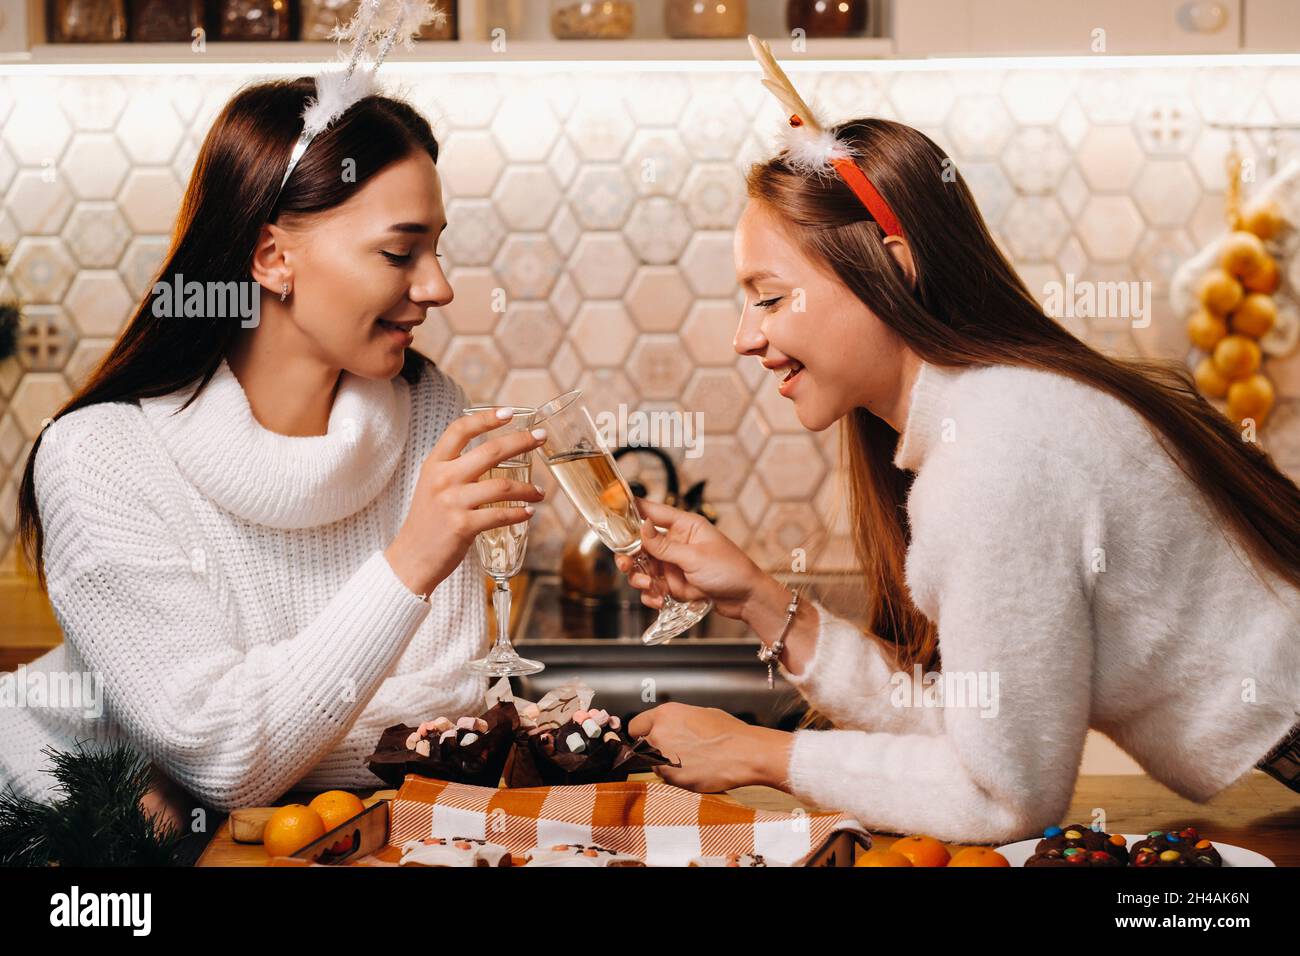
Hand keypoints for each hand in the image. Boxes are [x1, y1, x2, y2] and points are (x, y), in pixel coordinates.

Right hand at [385, 408, 545, 595]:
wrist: (411, 559)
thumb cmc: (428, 522)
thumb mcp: (433, 486)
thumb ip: (456, 468)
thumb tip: (493, 453)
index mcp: (435, 464)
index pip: (460, 430)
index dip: (486, 418)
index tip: (509, 412)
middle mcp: (443, 479)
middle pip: (490, 451)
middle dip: (521, 442)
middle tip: (541, 439)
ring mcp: (452, 502)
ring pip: (502, 486)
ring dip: (527, 489)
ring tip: (540, 492)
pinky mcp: (462, 526)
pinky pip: (500, 515)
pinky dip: (519, 513)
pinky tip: (528, 513)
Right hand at [613, 498, 767, 619]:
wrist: (747, 599)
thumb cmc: (730, 570)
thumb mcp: (694, 557)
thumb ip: (664, 546)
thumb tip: (640, 527)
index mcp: (684, 526)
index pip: (652, 511)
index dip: (631, 510)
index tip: (611, 511)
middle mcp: (676, 543)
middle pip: (640, 544)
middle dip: (630, 556)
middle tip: (625, 565)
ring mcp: (674, 564)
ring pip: (643, 567)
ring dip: (640, 578)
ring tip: (649, 587)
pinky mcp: (675, 583)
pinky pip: (653, 587)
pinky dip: (651, 594)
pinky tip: (658, 600)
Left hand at [627, 702, 791, 791]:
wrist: (744, 753)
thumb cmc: (728, 733)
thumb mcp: (700, 714)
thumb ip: (677, 720)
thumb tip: (670, 726)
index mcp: (665, 714)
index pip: (635, 726)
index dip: (643, 734)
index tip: (648, 740)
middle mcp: (659, 734)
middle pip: (642, 747)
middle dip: (654, 750)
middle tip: (676, 752)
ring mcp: (663, 758)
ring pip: (654, 765)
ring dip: (666, 765)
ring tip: (691, 762)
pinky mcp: (671, 778)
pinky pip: (667, 780)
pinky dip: (677, 778)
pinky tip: (695, 771)